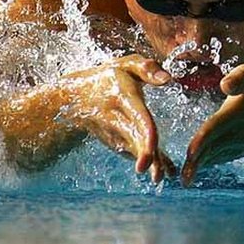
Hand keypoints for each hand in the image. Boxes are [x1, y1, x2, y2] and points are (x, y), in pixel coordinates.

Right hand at [61, 54, 176, 181]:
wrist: (75, 98)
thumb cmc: (107, 78)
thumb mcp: (124, 65)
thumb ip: (146, 67)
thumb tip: (169, 79)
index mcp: (123, 98)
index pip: (137, 117)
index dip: (145, 135)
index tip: (151, 153)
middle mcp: (118, 119)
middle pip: (134, 140)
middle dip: (145, 158)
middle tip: (158, 177)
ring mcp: (116, 133)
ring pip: (136, 151)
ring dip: (150, 164)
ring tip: (163, 178)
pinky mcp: (118, 141)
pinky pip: (137, 153)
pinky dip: (152, 162)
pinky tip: (167, 171)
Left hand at [181, 64, 243, 185]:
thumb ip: (240, 77)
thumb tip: (225, 85)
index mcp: (235, 113)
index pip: (215, 128)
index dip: (203, 140)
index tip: (190, 154)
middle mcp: (236, 132)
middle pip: (213, 148)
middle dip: (198, 163)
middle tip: (183, 179)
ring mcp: (238, 145)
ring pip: (215, 156)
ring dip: (200, 168)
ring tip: (185, 180)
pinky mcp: (238, 151)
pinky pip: (220, 158)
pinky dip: (208, 163)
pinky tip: (197, 169)